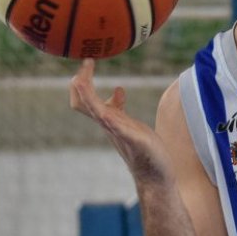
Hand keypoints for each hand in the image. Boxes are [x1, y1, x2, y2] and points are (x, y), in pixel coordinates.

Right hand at [69, 58, 168, 180]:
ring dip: (88, 94)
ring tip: (81, 78)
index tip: (86, 61)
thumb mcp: (129, 121)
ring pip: (96, 111)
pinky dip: (109, 114)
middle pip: (84, 102)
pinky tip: (108, 105)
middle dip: (81, 82)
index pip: (84, 98)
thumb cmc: (143, 148)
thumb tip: (118, 89)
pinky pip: (116, 125)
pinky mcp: (133, 139)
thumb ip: (119, 108)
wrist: (155, 173)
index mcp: (108, 119)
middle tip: (86, 62)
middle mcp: (109, 125)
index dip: (82, 80)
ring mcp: (118, 132)